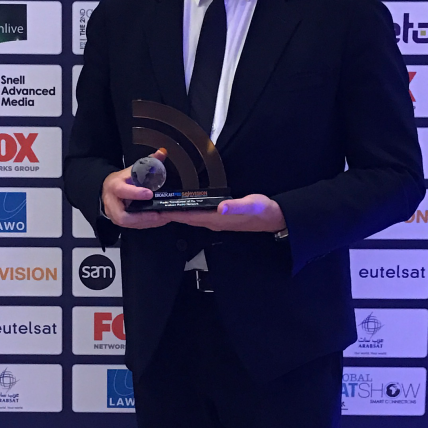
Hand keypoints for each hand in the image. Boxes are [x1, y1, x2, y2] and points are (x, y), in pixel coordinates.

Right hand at [100, 149, 170, 228]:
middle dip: (142, 216)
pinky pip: (134, 226)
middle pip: (123, 216)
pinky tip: (160, 220)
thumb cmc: (122, 180)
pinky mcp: (120, 222)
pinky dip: (148, 223)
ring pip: (129, 223)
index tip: (149, 193)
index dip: (135, 193)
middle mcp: (112, 204)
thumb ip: (148, 162)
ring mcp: (114, 215)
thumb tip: (162, 152)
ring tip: (163, 217)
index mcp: (114, 186)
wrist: (107, 189)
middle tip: (158, 214)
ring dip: (148, 222)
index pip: (122, 190)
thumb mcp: (132, 169)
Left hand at [167, 193, 286, 232]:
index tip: (158, 210)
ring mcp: (217, 221)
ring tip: (163, 206)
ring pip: (192, 218)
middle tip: (154, 207)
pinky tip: (184, 206)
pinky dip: (188, 212)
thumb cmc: (262, 210)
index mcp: (217, 219)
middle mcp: (214, 222)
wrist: (273, 218)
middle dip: (170, 214)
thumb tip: (222, 207)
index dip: (173, 214)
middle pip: (187, 218)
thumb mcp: (251, 205)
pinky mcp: (220, 218)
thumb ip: (236, 206)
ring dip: (178, 213)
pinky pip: (199, 216)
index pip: (190, 217)